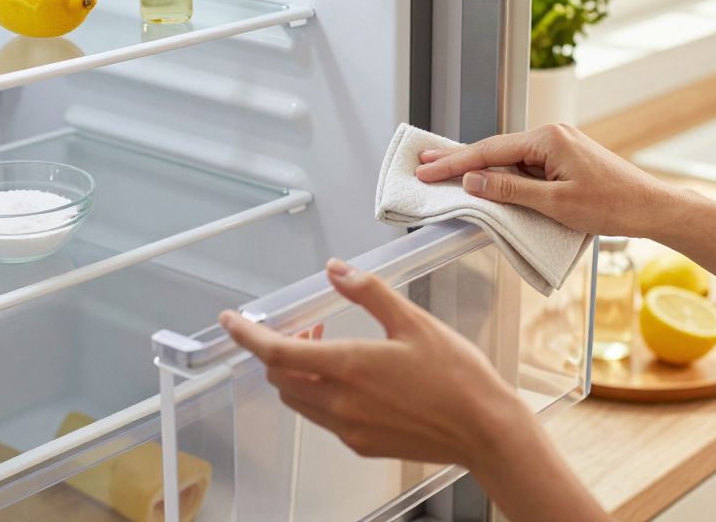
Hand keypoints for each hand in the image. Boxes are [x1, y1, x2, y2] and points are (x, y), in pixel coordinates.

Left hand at [219, 258, 535, 467]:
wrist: (484, 430)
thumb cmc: (457, 377)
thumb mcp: (414, 322)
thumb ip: (369, 292)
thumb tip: (336, 270)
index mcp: (349, 367)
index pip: (276, 352)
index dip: (247, 336)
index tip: (231, 322)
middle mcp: (340, 402)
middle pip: (281, 377)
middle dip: (281, 350)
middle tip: (309, 327)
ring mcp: (349, 428)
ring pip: (299, 399)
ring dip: (299, 373)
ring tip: (329, 350)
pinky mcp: (362, 445)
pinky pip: (323, 418)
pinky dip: (321, 394)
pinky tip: (353, 380)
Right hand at [415, 123, 671, 237]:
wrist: (651, 207)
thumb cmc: (612, 205)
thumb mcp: (555, 203)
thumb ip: (510, 190)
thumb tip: (474, 181)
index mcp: (548, 139)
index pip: (489, 150)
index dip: (455, 163)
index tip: (428, 171)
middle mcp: (552, 135)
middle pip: (495, 149)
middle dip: (459, 159)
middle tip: (424, 163)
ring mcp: (559, 146)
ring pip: (509, 158)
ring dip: (479, 168)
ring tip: (445, 173)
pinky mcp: (565, 160)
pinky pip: (525, 166)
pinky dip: (502, 175)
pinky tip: (485, 182)